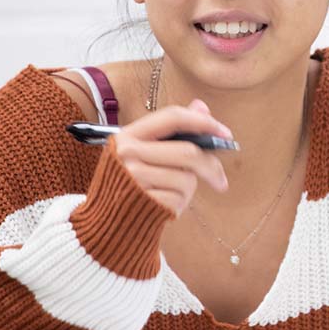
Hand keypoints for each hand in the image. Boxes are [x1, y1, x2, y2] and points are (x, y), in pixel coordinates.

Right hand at [114, 98, 232, 216]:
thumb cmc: (130, 182)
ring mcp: (133, 178)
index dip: (204, 122)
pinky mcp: (141, 202)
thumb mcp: (143, 151)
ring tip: (173, 194)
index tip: (226, 134)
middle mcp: (127, 153)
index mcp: (128, 135)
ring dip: (189, 189)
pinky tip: (165, 206)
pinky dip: (180, 205)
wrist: (103, 222)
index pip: (173, 117)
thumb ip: (173, 130)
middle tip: (221, 180)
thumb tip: (201, 106)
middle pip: (188, 152)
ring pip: (186, 178)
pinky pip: (179, 199)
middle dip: (211, 167)